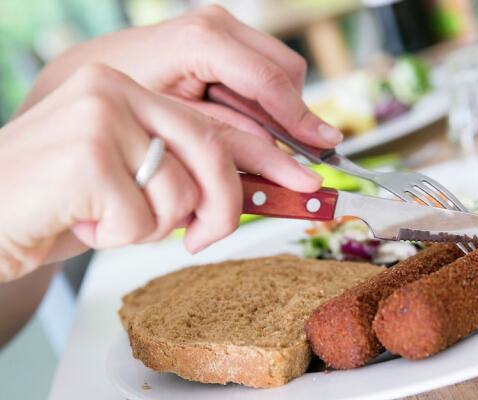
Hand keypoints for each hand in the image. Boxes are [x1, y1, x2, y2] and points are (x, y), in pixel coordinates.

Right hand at [0, 64, 321, 281]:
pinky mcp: (86, 154)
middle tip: (203, 238)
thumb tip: (261, 187)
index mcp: (133, 88)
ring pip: (180, 193)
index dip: (270, 157)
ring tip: (103, 216)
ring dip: (148, 225)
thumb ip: (187, 171)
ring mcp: (101, 115)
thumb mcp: (135, 181)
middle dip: (223, 208)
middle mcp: (118, 89)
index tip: (307, 184)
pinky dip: (116, 236)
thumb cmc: (62, 202)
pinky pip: (142, 217)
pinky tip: (79, 222)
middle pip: (214, 151)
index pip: (217, 122)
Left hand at [22, 5, 342, 147]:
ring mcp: (220, 28)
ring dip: (276, 112)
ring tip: (252, 144)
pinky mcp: (220, 41)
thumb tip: (284, 159)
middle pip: (285, 72)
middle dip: (291, 116)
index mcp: (204, 40)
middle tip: (288, 156)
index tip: (325, 147)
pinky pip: (261, 72)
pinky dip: (261, 103)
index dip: (302, 119)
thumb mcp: (178, 130)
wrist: (87, 85)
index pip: (271, 81)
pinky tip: (240, 125)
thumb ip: (233, 141)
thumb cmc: (122, 107)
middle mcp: (217, 25)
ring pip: (279, 72)